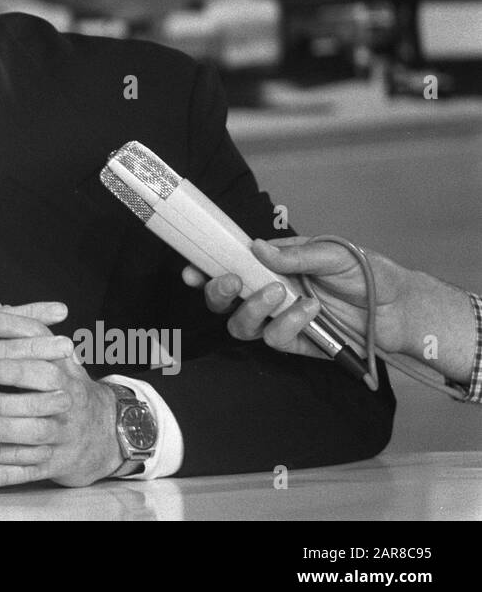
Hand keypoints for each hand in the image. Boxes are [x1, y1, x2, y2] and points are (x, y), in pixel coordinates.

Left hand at [0, 317, 121, 487]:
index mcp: (63, 369)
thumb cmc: (63, 390)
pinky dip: (5, 473)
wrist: (104, 435)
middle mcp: (68, 398)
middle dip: (15, 375)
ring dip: (5, 428)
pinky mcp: (56, 463)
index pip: (43, 341)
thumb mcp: (49, 359)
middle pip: (46, 383)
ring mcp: (64, 432)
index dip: (16, 328)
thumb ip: (17, 332)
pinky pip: (30, 470)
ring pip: (37, 430)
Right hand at [183, 236, 415, 357]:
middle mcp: (269, 294)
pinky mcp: (297, 343)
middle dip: (219, 293)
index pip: (229, 267)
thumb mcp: (333, 252)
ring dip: (253, 309)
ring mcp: (280, 320)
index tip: (191, 270)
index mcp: (270, 266)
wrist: (399, 308)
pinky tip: (311, 310)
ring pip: (241, 325)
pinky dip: (288, 323)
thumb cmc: (366, 272)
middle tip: (232, 281)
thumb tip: (256, 247)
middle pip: (223, 301)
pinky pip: (276, 339)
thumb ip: (295, 253)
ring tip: (279, 294)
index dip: (204, 269)